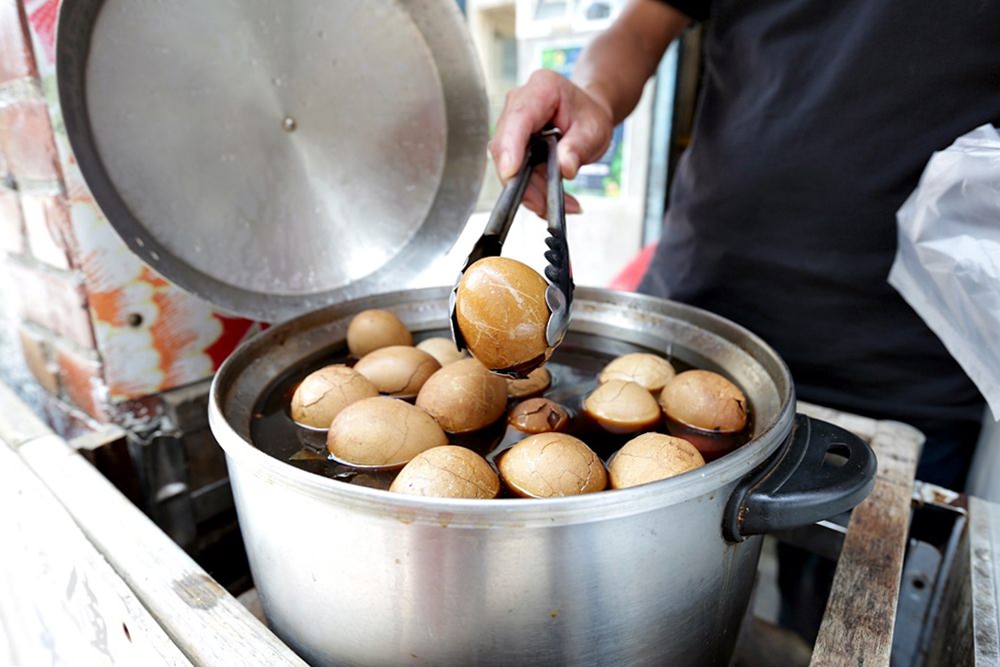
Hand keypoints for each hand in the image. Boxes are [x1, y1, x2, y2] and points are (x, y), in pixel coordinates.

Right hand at [489, 69, 614, 216]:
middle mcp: (518, 104)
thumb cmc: (589, 115)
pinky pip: (515, 173)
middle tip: (545, 205)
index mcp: (541, 89)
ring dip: (530, 192)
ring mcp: (511, 126)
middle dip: (522, 181)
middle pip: (506, 146)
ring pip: (509, 166)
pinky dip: (533, 192)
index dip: (511, 147)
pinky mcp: (512, 146)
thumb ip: (579, 148)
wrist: (586, 114)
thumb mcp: (594, 130)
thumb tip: (564, 169)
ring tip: (561, 205)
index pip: (518, 118)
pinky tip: (552, 202)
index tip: (511, 173)